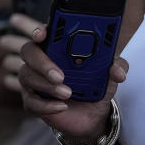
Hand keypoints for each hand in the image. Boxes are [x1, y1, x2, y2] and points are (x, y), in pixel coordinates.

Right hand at [7, 13, 128, 141]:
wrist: (93, 113)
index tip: (43, 34)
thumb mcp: (110, 73)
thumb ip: (117, 66)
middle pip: (28, 51)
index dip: (40, 31)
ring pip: (27, 76)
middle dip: (42, 62)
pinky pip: (30, 101)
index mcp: (59, 46)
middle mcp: (43, 59)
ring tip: (68, 93)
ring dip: (47, 86)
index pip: (44, 32)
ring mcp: (35, 79)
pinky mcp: (33, 100)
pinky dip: (46, 105)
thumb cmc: (97, 85)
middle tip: (60, 75)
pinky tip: (62, 106)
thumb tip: (118, 71)